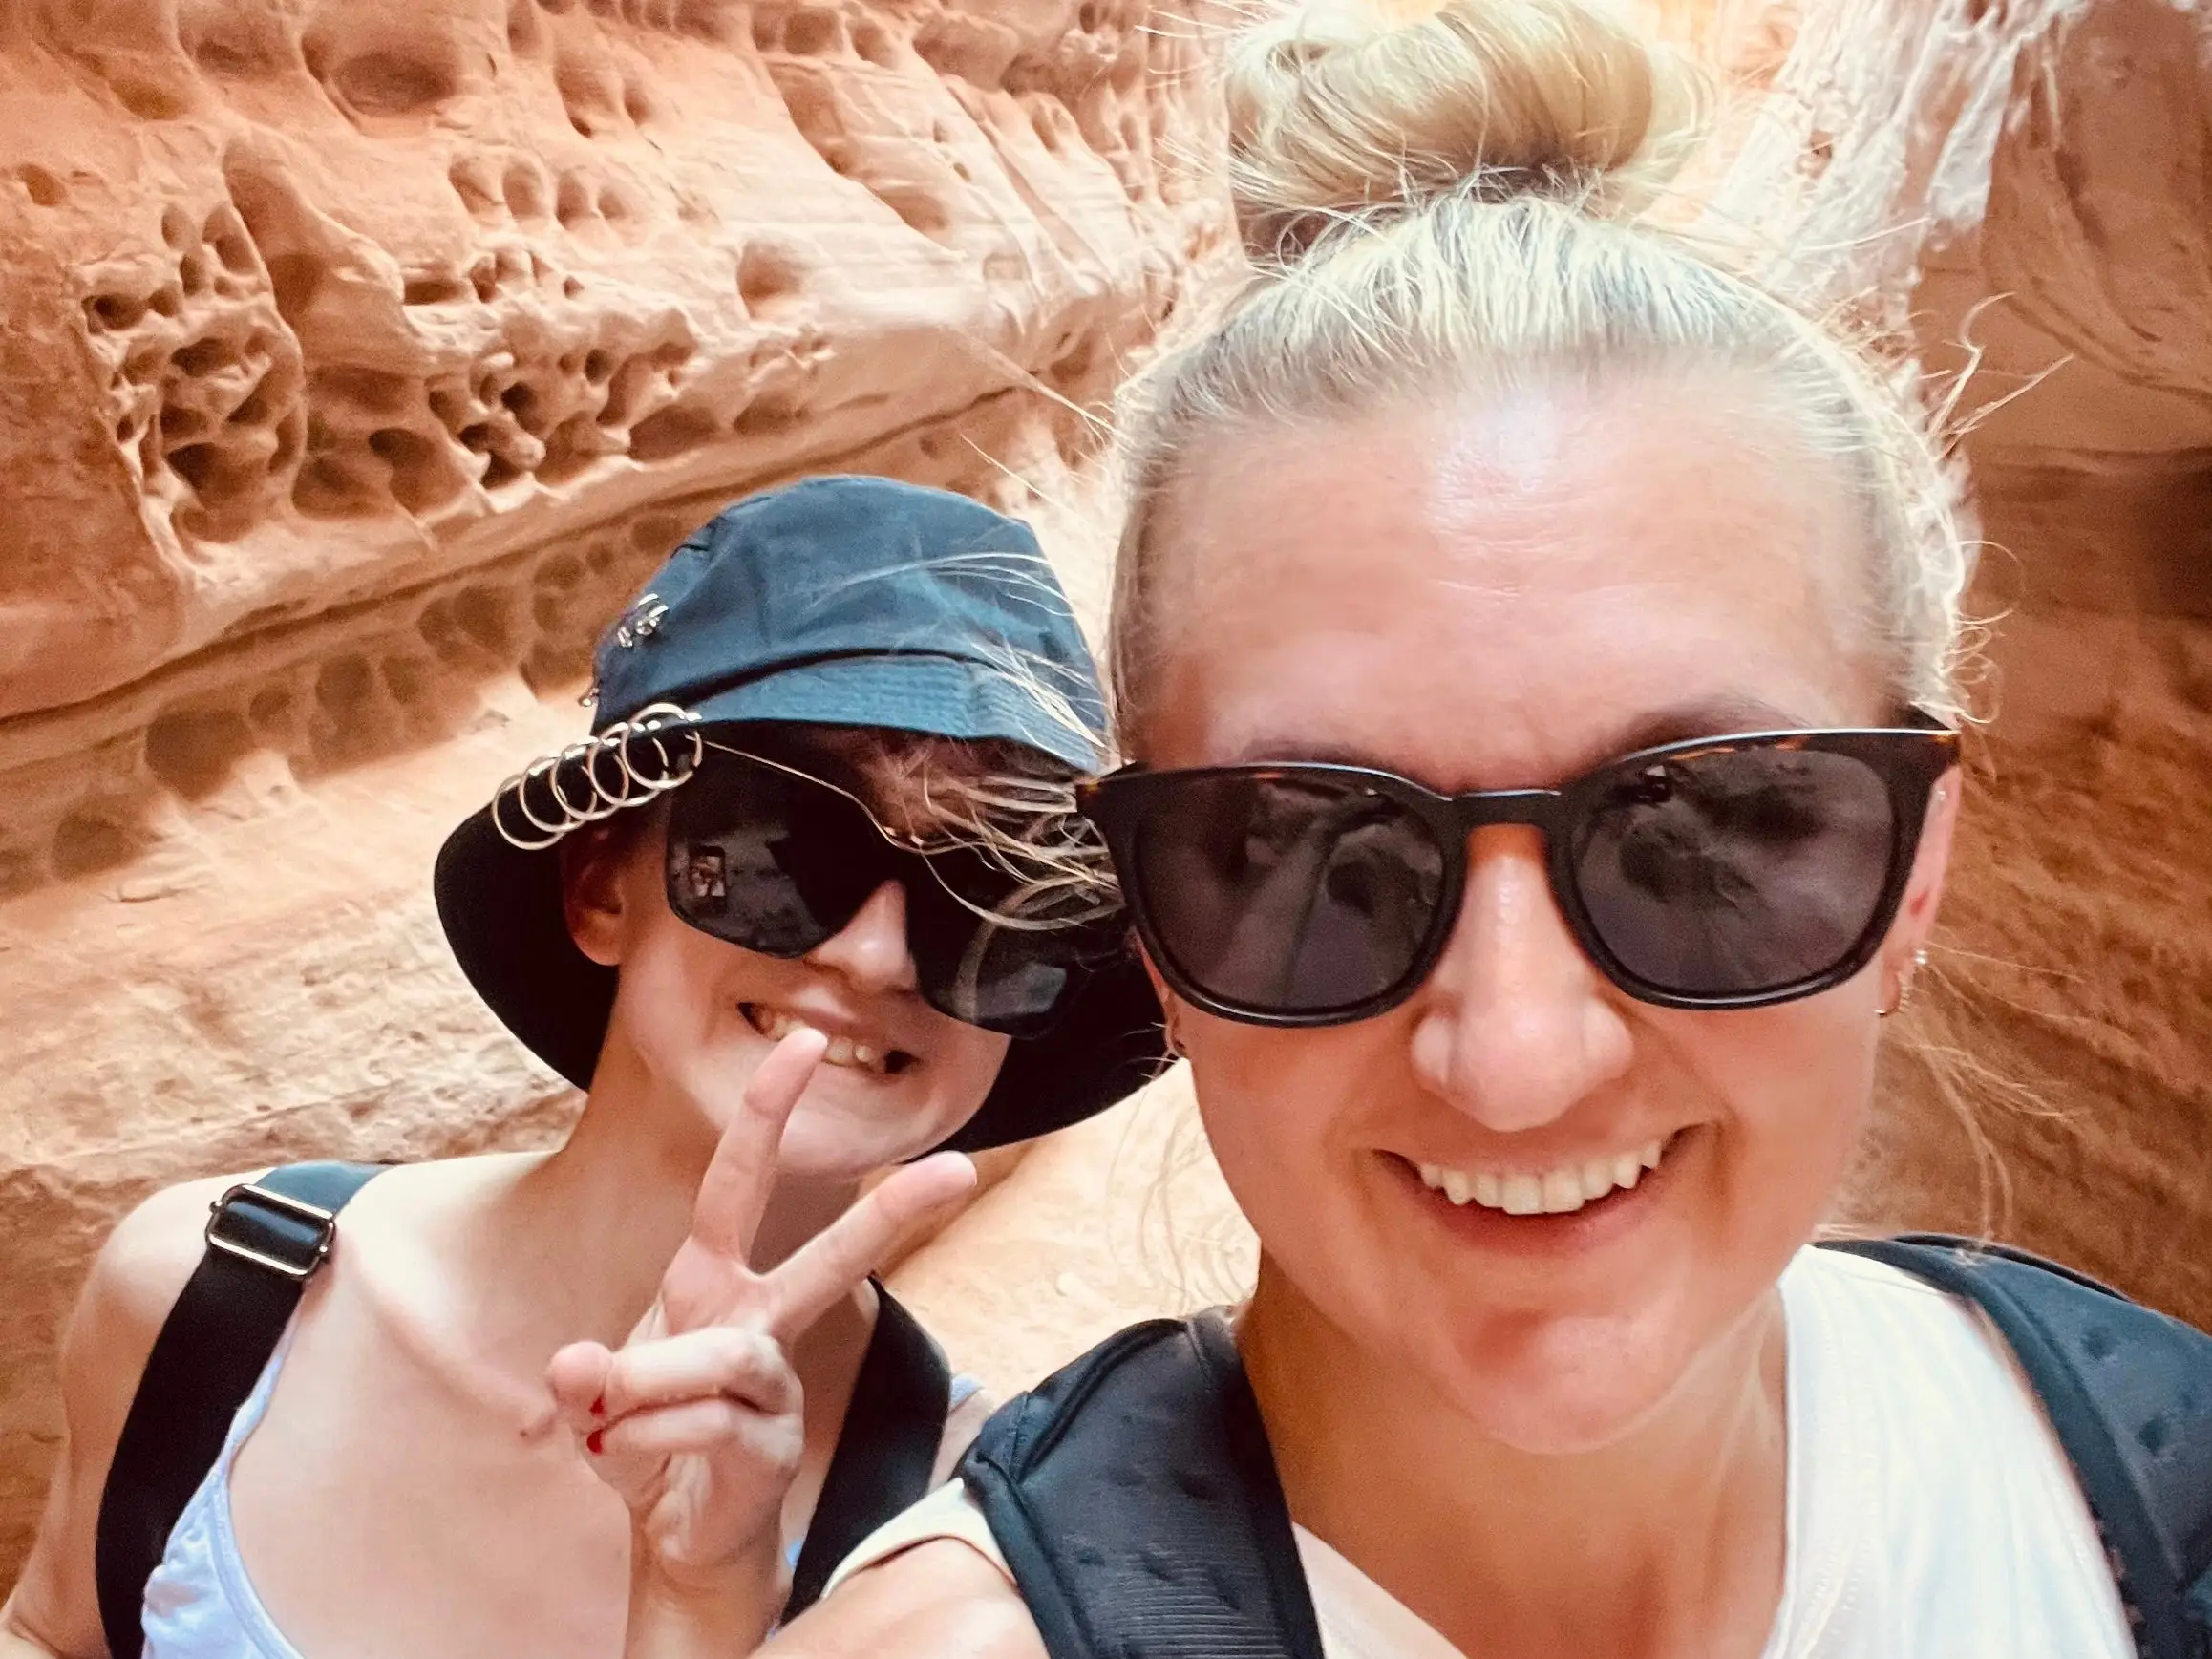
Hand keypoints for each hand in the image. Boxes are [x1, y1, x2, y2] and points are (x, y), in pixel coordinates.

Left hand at [547, 1029, 976, 1591]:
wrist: (675, 1537)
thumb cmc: (648, 1441)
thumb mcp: (594, 1401)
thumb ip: (588, 1378)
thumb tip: (577, 1365)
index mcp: (714, 1280)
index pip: (739, 1181)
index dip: (768, 1111)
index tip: (806, 1041)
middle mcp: (758, 1319)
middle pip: (830, 1259)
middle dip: (893, 1211)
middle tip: (961, 1170)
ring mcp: (777, 1382)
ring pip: (726, 1356)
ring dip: (652, 1383)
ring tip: (605, 1419)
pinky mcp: (776, 1443)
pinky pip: (706, 1421)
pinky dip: (646, 1436)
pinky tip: (622, 1453)